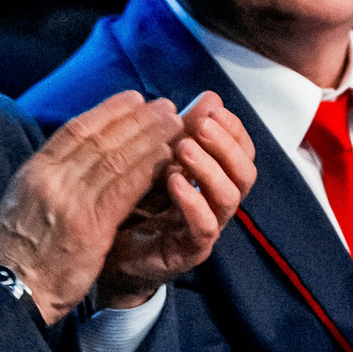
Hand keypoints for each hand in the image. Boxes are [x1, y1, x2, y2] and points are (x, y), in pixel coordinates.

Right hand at [0, 92, 187, 323]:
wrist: (9, 291)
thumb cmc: (15, 254)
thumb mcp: (18, 205)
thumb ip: (44, 182)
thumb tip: (66, 162)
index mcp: (33, 172)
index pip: (74, 130)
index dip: (108, 112)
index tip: (132, 100)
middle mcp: (50, 179)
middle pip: (100, 139)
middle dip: (136, 119)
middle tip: (164, 106)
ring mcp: (70, 202)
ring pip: (116, 159)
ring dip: (149, 138)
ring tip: (174, 124)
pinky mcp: (89, 227)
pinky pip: (124, 190)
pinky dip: (148, 170)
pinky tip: (167, 160)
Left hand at [95, 92, 256, 306]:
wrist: (107, 254)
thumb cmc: (133, 205)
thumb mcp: (155, 162)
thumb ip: (180, 132)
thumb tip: (208, 97)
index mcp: (211, 179)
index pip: (242, 152)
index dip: (233, 129)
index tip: (212, 108)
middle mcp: (215, 204)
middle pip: (245, 173)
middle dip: (226, 145)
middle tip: (201, 125)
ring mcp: (205, 228)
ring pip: (229, 198)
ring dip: (209, 168)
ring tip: (184, 148)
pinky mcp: (189, 251)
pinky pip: (205, 226)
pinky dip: (192, 200)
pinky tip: (173, 181)